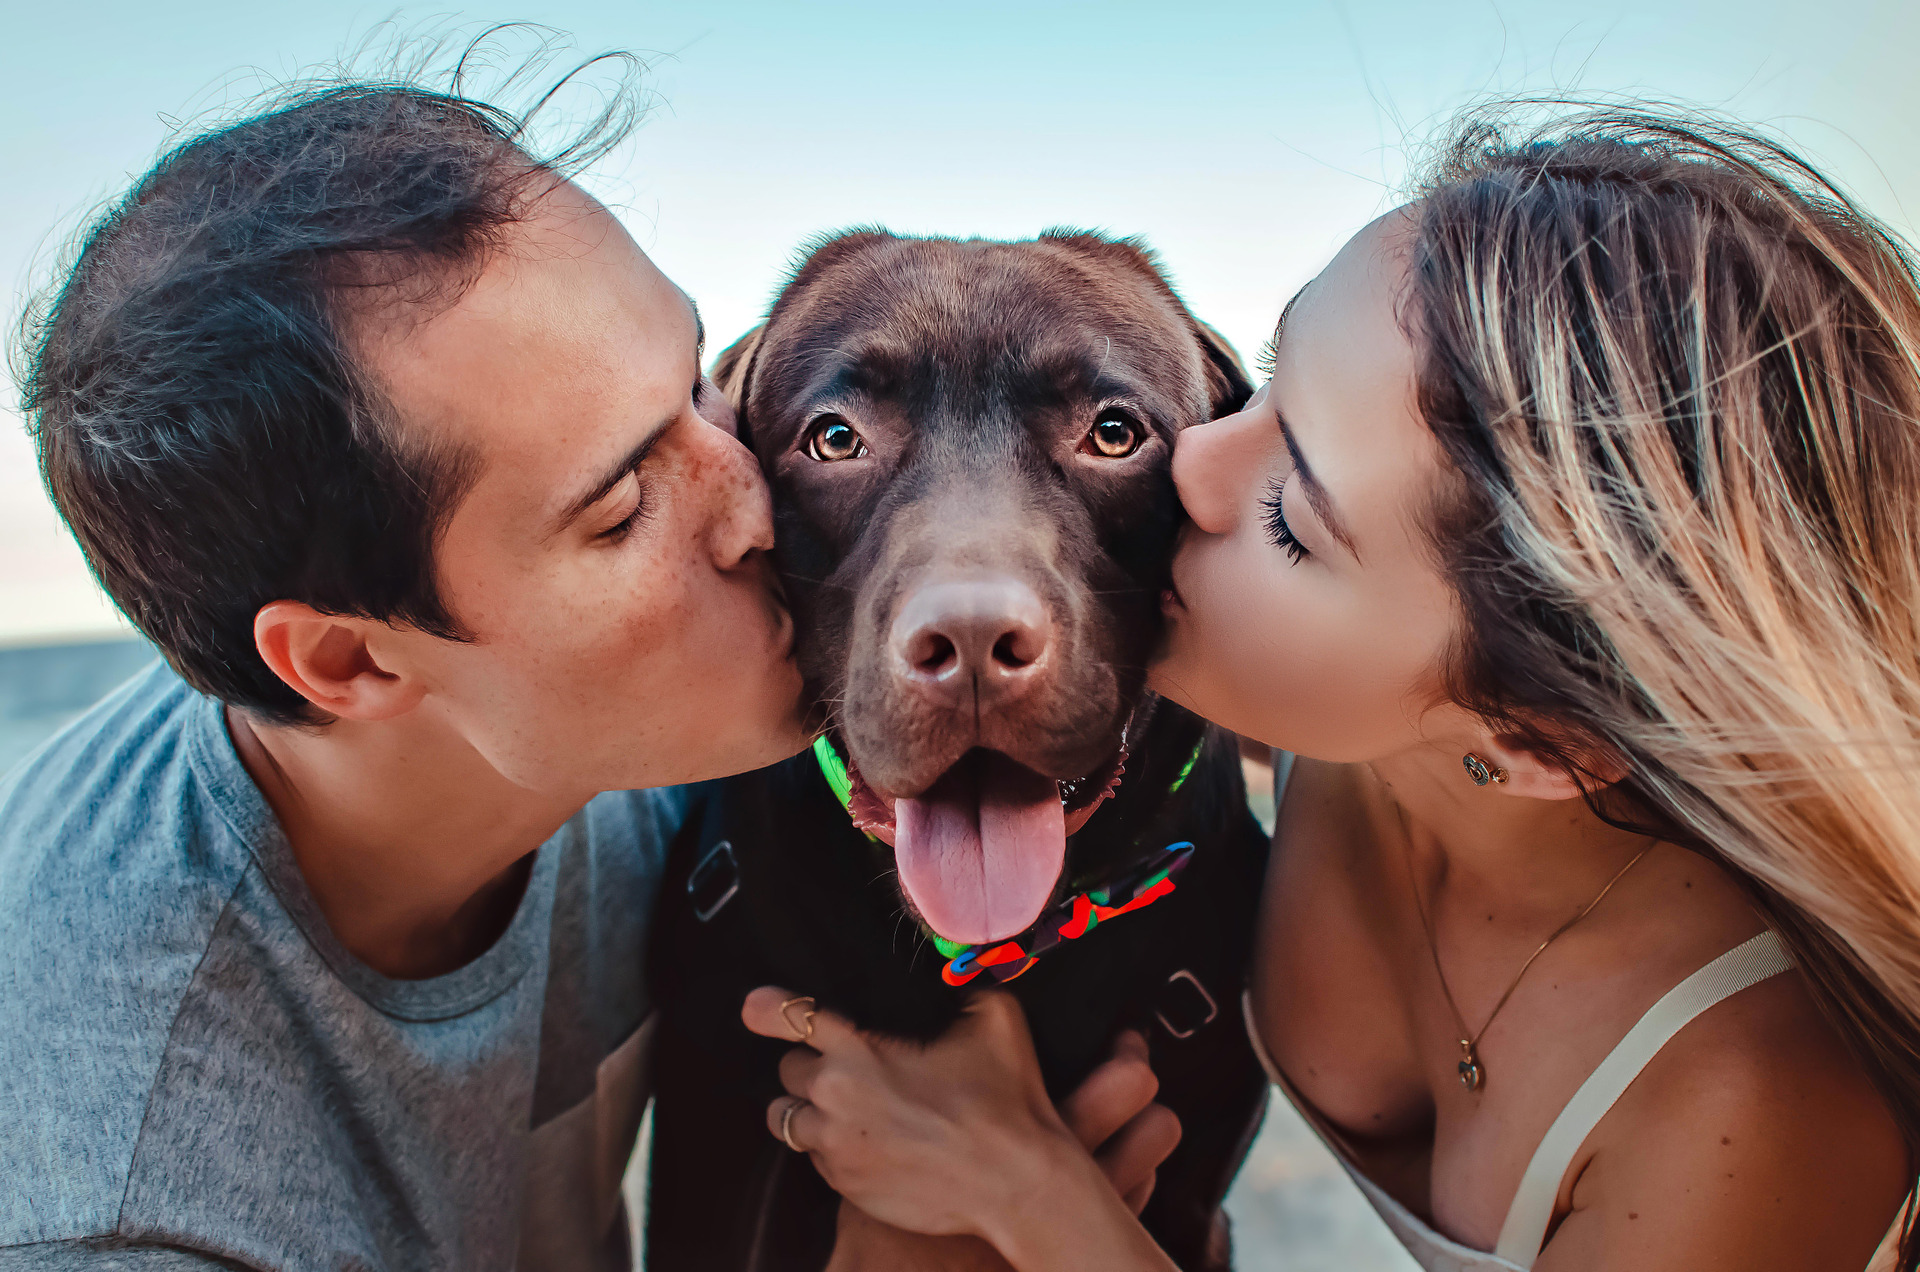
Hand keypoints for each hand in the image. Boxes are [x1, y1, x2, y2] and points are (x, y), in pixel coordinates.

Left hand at [741, 987, 1180, 1244]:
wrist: (1015, 1182)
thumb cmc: (1004, 1100)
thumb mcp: (992, 1018)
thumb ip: (957, 985)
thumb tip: (954, 964)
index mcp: (857, 1050)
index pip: (783, 1016)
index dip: (766, 1009)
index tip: (759, 1007)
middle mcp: (834, 1096)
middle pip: (788, 1069)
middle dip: (814, 1064)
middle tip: (853, 1068)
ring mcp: (835, 1146)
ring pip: (789, 1118)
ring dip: (812, 1109)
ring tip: (849, 1108)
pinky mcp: (844, 1185)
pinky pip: (815, 1158)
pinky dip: (834, 1146)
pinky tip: (873, 1141)